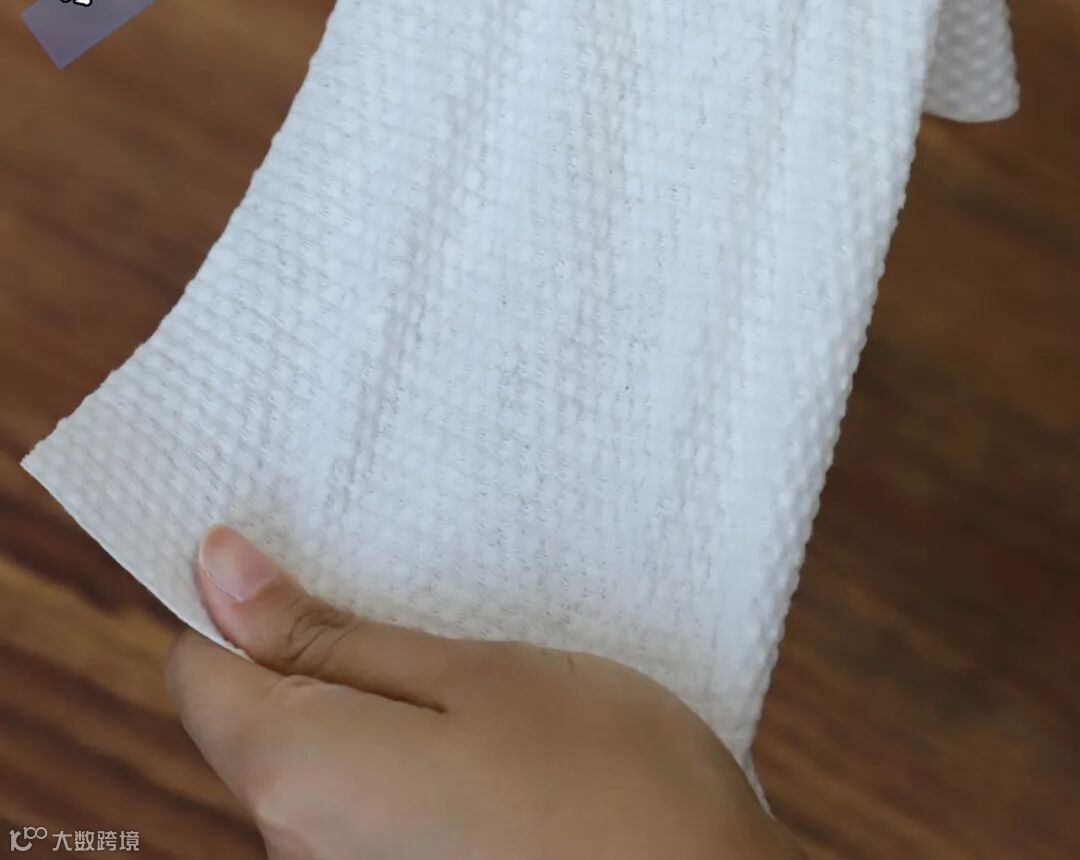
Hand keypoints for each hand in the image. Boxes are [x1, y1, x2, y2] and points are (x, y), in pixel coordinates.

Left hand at [167, 526, 803, 859]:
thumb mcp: (470, 672)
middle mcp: (295, 852)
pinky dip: (402, 770)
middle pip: (255, 725)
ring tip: (472, 680)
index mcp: (295, 778)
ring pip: (314, 768)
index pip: (197, 671)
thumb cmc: (605, 779)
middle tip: (422, 610)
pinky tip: (490, 753)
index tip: (311, 559)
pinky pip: (360, 816)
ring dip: (370, 715)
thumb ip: (330, 635)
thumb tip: (214, 570)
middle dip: (317, 658)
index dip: (240, 605)